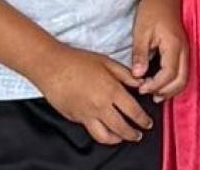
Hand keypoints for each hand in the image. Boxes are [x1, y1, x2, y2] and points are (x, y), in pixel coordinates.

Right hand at [32, 46, 152, 145]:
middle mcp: (100, 106)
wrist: (52, 67)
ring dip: (117, 139)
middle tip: (138, 134)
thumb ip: (126, 74)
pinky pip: (91, 130)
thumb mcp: (106, 61)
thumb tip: (141, 83)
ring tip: (122, 137)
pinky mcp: (76, 119)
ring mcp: (87, 115)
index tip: (147, 123)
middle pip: (122, 128)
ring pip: (106, 136)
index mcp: (111, 90)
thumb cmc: (77, 61)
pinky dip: (101, 133)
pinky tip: (104, 129)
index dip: (143, 120)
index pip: (134, 111)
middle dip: (133, 134)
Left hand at [130, 0, 188, 101]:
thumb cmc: (151, 9)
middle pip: (182, 80)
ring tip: (155, 94)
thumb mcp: (141, 31)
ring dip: (171, 88)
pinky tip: (161, 82)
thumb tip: (138, 75)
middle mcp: (184, 49)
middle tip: (149, 95)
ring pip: (185, 77)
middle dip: (166, 91)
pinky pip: (183, 70)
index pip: (169, 75)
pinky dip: (174, 80)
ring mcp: (186, 49)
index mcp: (174, 45)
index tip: (141, 88)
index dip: (155, 85)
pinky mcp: (183, 48)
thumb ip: (140, 54)